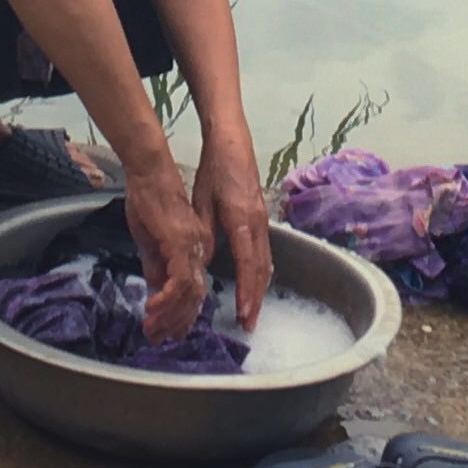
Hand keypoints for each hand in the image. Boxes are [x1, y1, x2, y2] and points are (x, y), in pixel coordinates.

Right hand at [124, 150, 214, 341]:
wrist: (148, 173)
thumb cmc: (148, 200)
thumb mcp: (149, 240)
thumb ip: (155, 265)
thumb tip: (156, 290)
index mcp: (194, 248)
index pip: (193, 290)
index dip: (181, 314)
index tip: (167, 332)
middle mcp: (198, 250)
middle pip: (195, 297)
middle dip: (177, 322)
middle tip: (159, 338)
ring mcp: (192, 246)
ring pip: (190, 294)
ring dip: (171, 316)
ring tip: (153, 329)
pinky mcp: (181, 243)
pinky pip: (179, 281)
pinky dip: (167, 299)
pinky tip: (152, 309)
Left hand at [197, 129, 274, 329]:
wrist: (233, 142)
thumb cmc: (215, 170)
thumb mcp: (201, 202)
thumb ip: (203, 235)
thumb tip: (202, 263)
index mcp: (242, 220)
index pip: (247, 264)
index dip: (246, 292)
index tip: (243, 315)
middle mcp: (258, 223)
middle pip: (262, 269)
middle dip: (256, 299)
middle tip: (249, 324)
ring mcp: (263, 220)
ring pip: (266, 261)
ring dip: (260, 288)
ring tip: (252, 312)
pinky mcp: (261, 217)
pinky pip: (265, 251)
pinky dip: (261, 272)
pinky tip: (256, 283)